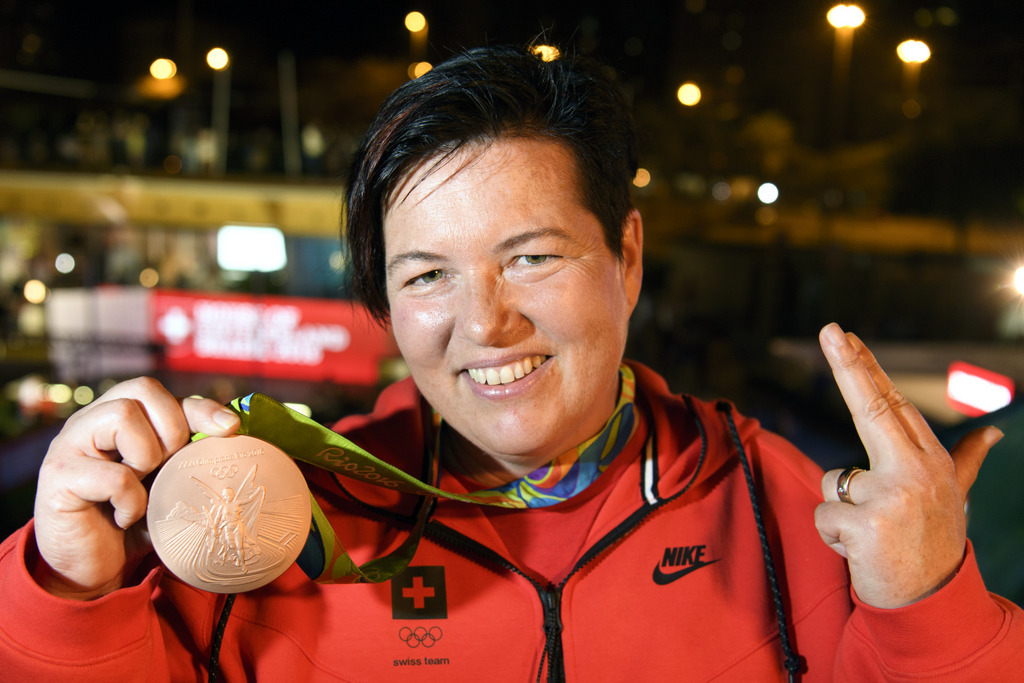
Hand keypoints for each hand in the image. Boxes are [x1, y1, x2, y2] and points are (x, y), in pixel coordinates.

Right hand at [32, 377, 239, 599]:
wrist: (89, 570)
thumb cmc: (134, 519)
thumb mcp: (167, 479)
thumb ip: (186, 451)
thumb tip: (234, 430)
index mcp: (114, 416)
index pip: (158, 391)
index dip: (199, 406)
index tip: (230, 428)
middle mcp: (88, 421)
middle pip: (142, 390)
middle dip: (172, 429)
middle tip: (169, 467)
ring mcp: (68, 445)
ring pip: (122, 417)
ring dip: (148, 458)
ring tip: (143, 488)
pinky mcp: (58, 478)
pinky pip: (115, 476)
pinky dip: (131, 502)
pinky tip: (125, 517)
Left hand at [813, 323, 1002, 607]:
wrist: (932, 604)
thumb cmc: (932, 543)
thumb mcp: (953, 497)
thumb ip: (966, 461)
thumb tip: (993, 432)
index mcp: (930, 461)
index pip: (892, 404)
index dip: (865, 369)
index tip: (843, 335)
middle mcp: (915, 472)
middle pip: (870, 409)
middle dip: (848, 365)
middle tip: (829, 328)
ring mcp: (892, 497)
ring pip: (832, 482)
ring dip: (840, 511)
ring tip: (872, 533)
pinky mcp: (866, 525)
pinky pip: (823, 516)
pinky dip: (832, 536)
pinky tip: (861, 549)